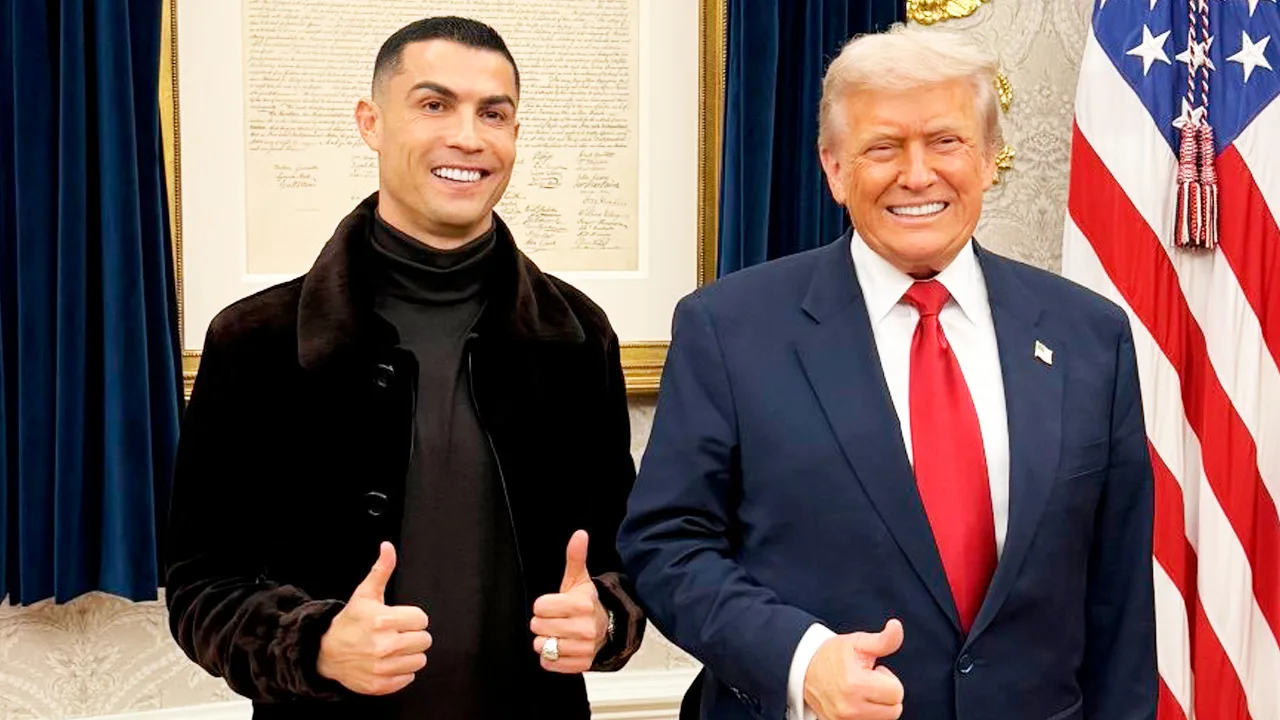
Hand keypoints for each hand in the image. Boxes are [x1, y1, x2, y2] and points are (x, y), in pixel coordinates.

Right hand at [316, 542, 431, 694]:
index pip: (422, 620)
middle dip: (413, 635)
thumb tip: (388, 547)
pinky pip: (409, 678)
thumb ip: (381, 570)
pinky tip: (388, 662)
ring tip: (393, 648)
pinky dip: (402, 671)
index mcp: (383, 620)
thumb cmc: (350, 621)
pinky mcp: (380, 685)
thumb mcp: (365, 594)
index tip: (400, 619)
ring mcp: (382, 667)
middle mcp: (384, 645)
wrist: (326, 652)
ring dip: (409, 654)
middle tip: (396, 634)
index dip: (412, 618)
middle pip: (424, 641)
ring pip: (420, 660)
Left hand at [530, 529, 609, 673]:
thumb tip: (579, 534)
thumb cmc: (586, 602)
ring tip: (558, 633)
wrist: (606, 627)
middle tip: (555, 619)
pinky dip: (551, 657)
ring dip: (546, 641)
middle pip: (538, 627)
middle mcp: (585, 627)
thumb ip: (575, 556)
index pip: (540, 607)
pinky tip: (561, 646)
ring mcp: (584, 647)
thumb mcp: (578, 579)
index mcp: (581, 604)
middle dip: (542, 623)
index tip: (553, 605)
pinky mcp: (581, 664)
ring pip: (543, 646)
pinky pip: (550, 663)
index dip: (543, 605)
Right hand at [803, 619, 904, 719]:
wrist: (805, 668)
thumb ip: (883, 639)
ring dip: (877, 706)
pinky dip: (866, 715)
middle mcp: (849, 708)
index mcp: (856, 685)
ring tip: (860, 691)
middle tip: (867, 681)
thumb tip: (896, 626)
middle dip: (885, 694)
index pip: (897, 693)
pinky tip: (856, 702)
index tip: (872, 671)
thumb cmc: (834, 654)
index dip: (887, 678)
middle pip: (894, 710)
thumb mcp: (859, 642)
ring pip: (883, 719)